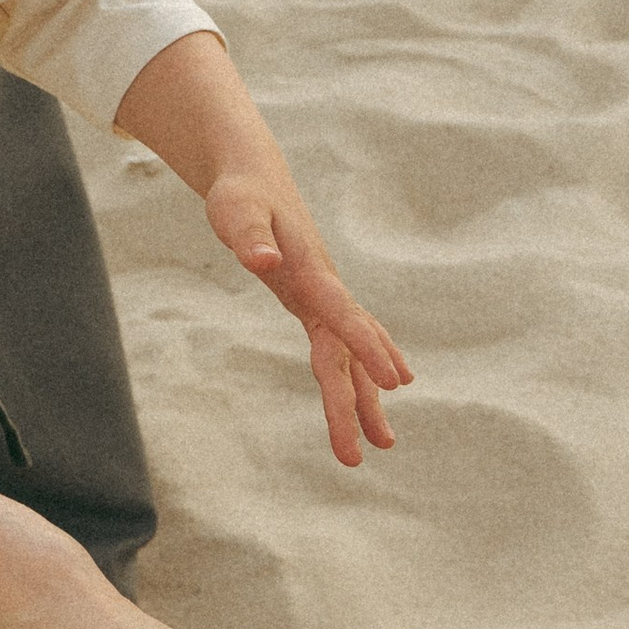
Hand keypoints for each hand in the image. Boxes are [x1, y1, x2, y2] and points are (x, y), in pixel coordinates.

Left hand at [203, 171, 411, 464]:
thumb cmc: (241, 194)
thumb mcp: (236, 211)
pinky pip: (346, 343)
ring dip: (367, 398)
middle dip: (357, 402)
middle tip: (368, 453)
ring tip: (384, 443)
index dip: (366, 348)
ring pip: (353, 353)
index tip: (392, 384)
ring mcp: (325, 298)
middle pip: (346, 353)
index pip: (342, 317)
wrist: (255, 176)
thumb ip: (249, 235)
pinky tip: (380, 394)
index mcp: (311, 273)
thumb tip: (262, 259)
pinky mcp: (317, 302)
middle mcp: (326, 291)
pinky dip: (364, 369)